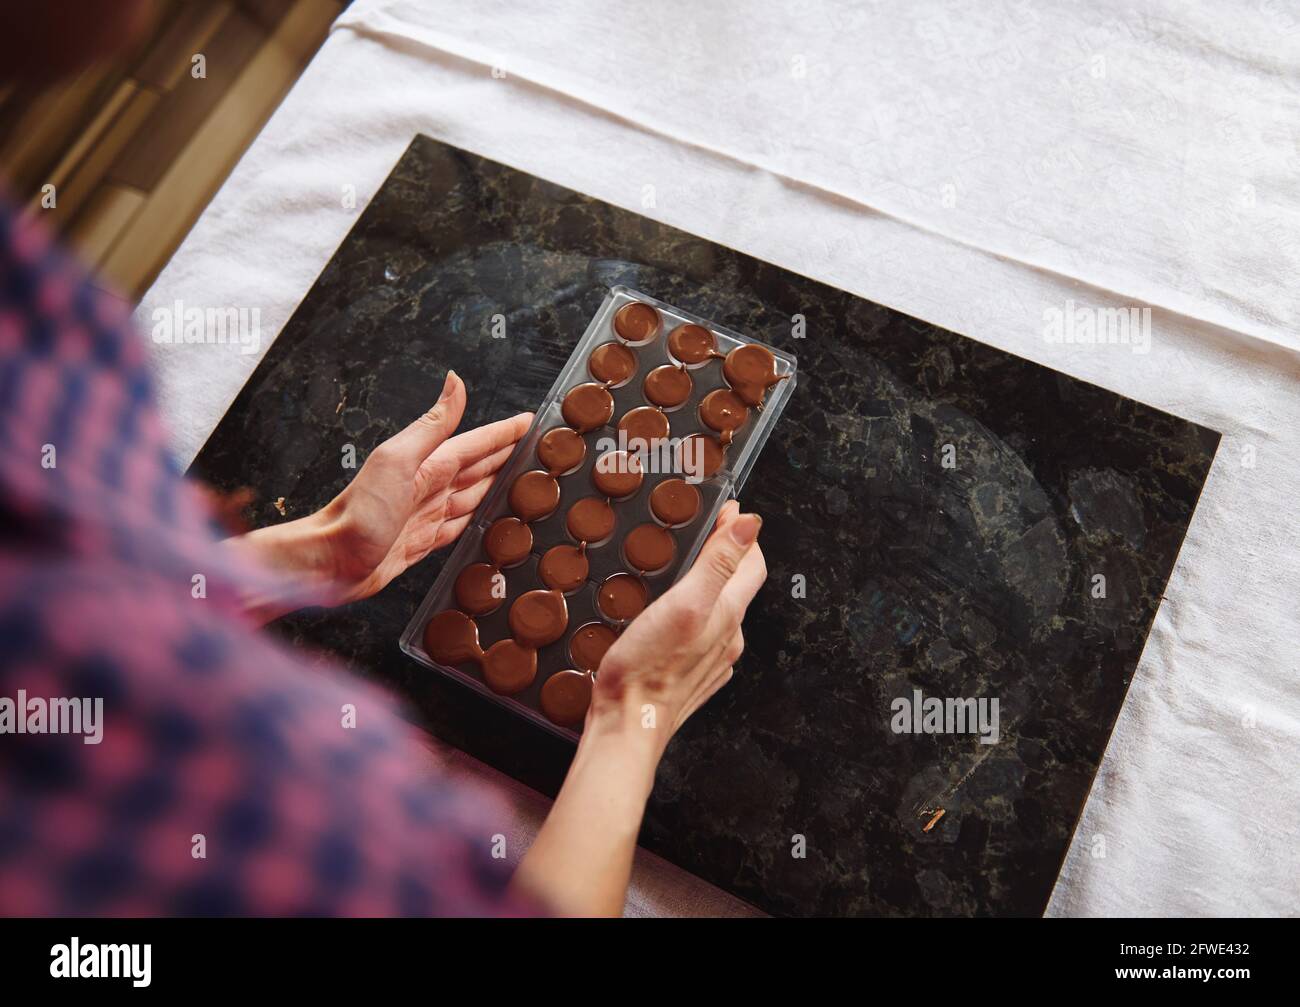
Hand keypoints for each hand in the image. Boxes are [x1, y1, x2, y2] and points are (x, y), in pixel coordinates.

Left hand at [234, 371, 530, 612]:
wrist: (329, 561)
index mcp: (429, 464)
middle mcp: (430, 487)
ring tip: (524, 483)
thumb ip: (431, 424)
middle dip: (508, 457)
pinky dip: (479, 521)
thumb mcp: (398, 460)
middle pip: (480, 469)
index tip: (532, 423)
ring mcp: (427, 515)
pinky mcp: (422, 542)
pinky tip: (489, 521)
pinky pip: (461, 527)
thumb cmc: (359, 512)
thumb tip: (455, 380)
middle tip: (539, 453)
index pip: (477, 443)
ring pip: (475, 497)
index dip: (505, 433)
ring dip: (498, 488)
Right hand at [513, 501, 764, 915]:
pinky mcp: (690, 678)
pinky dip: (692, 618)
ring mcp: (710, 662)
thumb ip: (718, 562)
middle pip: (736, 587)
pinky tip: (669, 617)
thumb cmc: (648, 667)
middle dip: (724, 557)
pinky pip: (700, 640)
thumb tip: (751, 523)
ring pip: (717, 614)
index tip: (724, 510)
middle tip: (701, 533)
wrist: (627, 727)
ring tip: (682, 570)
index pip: (751, 564)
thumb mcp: (685, 603)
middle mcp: (727, 639)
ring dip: (707, 588)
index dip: (741, 534)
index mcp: (729, 615)